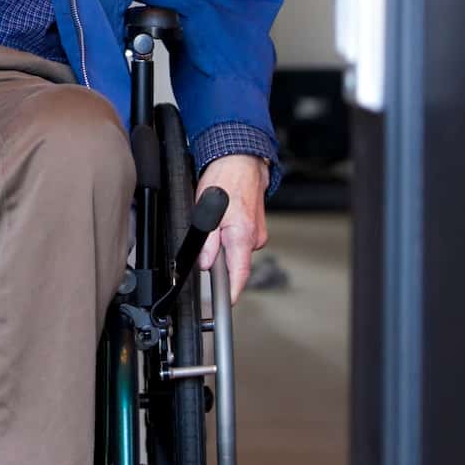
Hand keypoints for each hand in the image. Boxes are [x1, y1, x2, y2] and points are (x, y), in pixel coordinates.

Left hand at [195, 154, 268, 303]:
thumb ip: (208, 242)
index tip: (225, 304)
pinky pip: (241, 239)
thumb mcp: (206, 212)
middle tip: (206, 245)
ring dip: (224, 244)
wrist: (241, 159)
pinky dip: (231, 234)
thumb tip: (206, 264)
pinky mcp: (257, 226)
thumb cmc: (225, 179)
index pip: (239, 275)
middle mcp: (255, 237)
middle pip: (236, 263)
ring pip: (237, 249)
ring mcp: (258, 232)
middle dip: (220, 259)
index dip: (231, 293)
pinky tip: (224, 219)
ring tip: (215, 222)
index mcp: (243, 237)